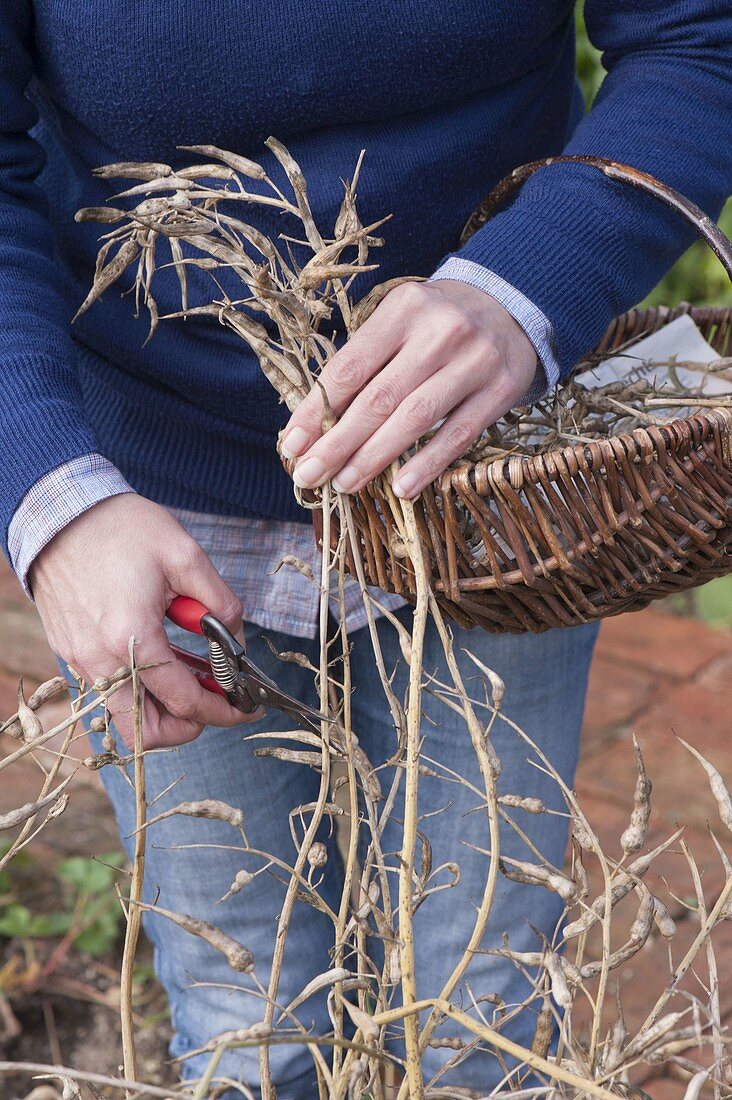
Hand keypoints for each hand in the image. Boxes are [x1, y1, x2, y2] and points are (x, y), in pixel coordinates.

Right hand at [31, 494, 257, 749]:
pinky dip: (141, 687)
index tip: (246, 706)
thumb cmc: (121, 528)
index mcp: (132, 638)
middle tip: (217, 700)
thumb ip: (219, 603)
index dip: (223, 710)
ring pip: (125, 715)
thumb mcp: (185, 556)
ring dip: (164, 708)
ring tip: (193, 676)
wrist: (60, 511)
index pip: (184, 701)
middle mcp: (100, 660)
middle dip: (190, 725)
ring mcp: (80, 660)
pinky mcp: (71, 652)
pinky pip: (109, 690)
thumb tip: (237, 640)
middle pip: (147, 731)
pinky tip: (166, 657)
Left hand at [280, 279, 538, 497]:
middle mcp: (440, 331)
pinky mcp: (502, 389)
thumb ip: (364, 363)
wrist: (514, 305)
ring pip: (415, 418)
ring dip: (375, 457)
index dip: (317, 410)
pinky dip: (428, 464)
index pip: (349, 367)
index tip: (292, 445)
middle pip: (379, 397)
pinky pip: (459, 434)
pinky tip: (401, 488)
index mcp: (403, 309)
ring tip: (345, 484)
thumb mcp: (400, 322)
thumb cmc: (438, 323)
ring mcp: (474, 360)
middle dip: (338, 442)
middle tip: (309, 475)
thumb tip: (313, 424)